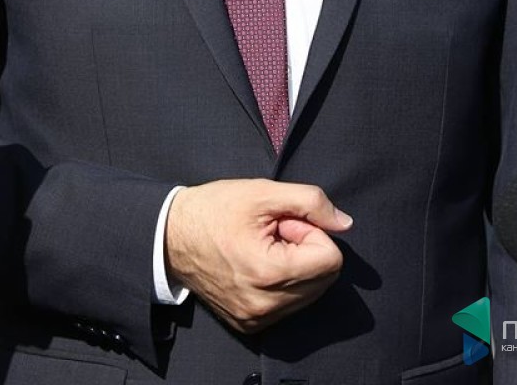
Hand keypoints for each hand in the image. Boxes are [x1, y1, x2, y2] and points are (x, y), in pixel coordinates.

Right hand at [165, 178, 351, 331]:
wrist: (171, 237)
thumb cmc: (215, 209)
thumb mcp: (263, 192)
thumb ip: (311, 202)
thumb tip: (345, 223)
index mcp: (268, 273)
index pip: (330, 259)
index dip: (311, 231)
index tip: (283, 222)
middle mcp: (265, 305)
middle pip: (325, 278)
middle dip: (306, 249)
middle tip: (274, 232)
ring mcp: (257, 319)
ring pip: (311, 293)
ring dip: (296, 266)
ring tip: (264, 247)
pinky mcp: (250, 325)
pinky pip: (291, 305)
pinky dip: (284, 283)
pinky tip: (257, 263)